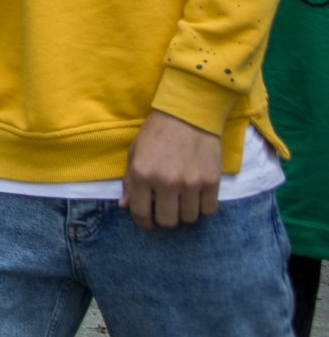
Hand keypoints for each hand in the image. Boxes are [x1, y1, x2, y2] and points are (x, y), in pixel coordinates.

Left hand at [121, 108, 221, 228]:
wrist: (187, 114)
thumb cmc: (156, 132)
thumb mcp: (135, 152)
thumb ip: (129, 181)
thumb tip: (124, 206)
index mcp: (141, 174)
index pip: (140, 212)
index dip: (143, 222)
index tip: (147, 222)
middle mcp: (165, 182)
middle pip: (167, 221)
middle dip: (165, 219)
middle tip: (166, 210)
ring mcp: (190, 183)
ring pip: (189, 218)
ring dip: (184, 214)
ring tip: (182, 201)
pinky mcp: (211, 181)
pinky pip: (209, 210)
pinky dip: (203, 207)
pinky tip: (198, 197)